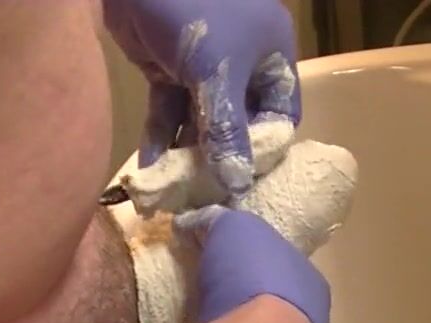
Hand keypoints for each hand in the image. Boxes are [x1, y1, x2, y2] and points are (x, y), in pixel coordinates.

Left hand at [103, 0, 301, 195]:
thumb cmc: (193, 10)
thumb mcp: (215, 73)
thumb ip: (227, 131)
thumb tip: (237, 185)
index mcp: (271, 54)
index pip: (280, 114)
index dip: (265, 150)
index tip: (245, 184)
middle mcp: (243, 61)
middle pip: (239, 122)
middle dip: (221, 158)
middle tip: (207, 196)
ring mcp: (203, 65)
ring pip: (201, 119)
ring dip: (187, 153)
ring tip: (174, 189)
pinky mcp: (168, 67)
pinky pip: (170, 109)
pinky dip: (161, 135)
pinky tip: (150, 168)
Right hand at [174, 207, 329, 322]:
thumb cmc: (251, 281)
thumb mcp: (232, 228)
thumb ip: (216, 220)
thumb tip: (193, 222)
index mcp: (312, 284)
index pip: (283, 268)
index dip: (253, 261)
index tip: (225, 262)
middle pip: (275, 309)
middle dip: (247, 303)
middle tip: (212, 297)